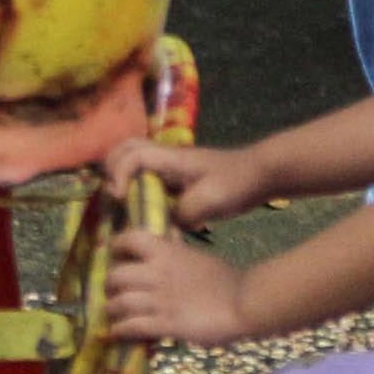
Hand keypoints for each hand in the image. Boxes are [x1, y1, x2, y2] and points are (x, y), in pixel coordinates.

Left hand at [102, 229, 253, 346]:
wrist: (246, 301)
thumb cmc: (226, 279)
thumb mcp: (196, 256)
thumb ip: (176, 252)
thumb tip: (166, 242)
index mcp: (165, 251)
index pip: (128, 239)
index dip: (117, 248)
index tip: (117, 256)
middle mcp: (156, 272)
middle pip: (115, 276)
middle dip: (110, 286)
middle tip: (114, 293)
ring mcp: (159, 299)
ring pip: (118, 303)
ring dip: (112, 311)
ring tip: (114, 316)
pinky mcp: (165, 324)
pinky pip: (131, 326)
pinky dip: (119, 330)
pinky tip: (117, 333)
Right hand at [106, 139, 274, 228]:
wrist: (261, 175)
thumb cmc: (236, 183)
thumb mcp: (210, 201)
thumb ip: (183, 214)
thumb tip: (165, 225)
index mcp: (171, 158)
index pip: (133, 156)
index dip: (119, 174)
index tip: (120, 197)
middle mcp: (166, 158)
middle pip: (125, 148)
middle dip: (111, 168)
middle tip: (113, 194)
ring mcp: (171, 167)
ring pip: (134, 161)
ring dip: (122, 176)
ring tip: (121, 203)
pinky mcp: (178, 179)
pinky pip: (148, 178)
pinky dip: (138, 188)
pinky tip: (144, 211)